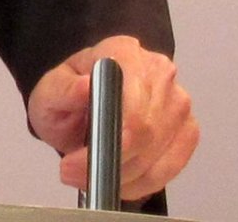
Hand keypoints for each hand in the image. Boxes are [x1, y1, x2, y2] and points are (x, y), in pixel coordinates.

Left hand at [27, 35, 197, 200]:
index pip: (133, 106)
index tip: (81, 160)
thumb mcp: (50, 90)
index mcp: (124, 52)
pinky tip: (116, 180)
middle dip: (111, 165)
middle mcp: (159, 73)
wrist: (81, 105)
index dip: (112, 142)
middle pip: (148, 135)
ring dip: (123, 178)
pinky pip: (169, 171)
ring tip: (89, 177)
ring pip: (158, 159)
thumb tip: (87, 86)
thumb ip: (64, 89)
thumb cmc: (67, 93)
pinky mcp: (187, 131)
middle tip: (75, 174)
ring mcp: (178, 103)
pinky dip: (140, 183)